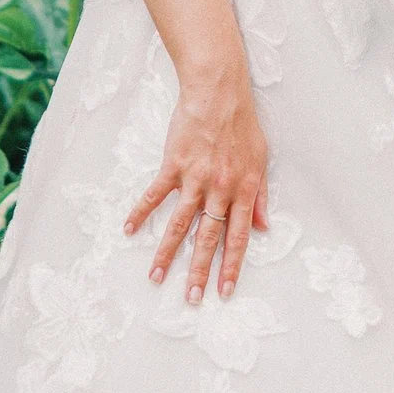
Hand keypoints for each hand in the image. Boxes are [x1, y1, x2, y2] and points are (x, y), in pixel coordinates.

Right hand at [124, 48, 269, 300]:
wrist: (220, 93)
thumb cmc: (243, 125)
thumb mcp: (262, 160)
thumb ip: (262, 196)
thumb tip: (264, 226)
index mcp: (244, 191)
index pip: (239, 237)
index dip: (232, 266)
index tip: (224, 290)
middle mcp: (221, 190)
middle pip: (209, 238)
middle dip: (200, 271)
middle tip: (192, 299)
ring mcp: (196, 179)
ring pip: (180, 224)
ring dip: (168, 253)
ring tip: (156, 278)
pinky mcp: (174, 165)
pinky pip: (155, 194)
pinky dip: (141, 212)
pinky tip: (128, 230)